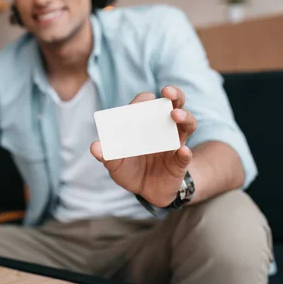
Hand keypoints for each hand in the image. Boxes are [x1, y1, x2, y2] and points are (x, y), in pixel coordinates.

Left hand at [90, 85, 196, 207]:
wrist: (145, 191)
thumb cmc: (129, 169)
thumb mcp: (114, 163)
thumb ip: (106, 155)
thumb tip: (95, 147)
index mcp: (144, 124)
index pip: (147, 104)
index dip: (145, 99)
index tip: (144, 99)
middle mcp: (163, 128)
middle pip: (174, 105)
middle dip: (174, 94)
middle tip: (167, 92)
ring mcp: (175, 143)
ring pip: (187, 124)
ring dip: (184, 117)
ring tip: (175, 115)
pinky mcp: (181, 162)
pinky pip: (186, 155)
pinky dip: (185, 152)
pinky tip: (182, 151)